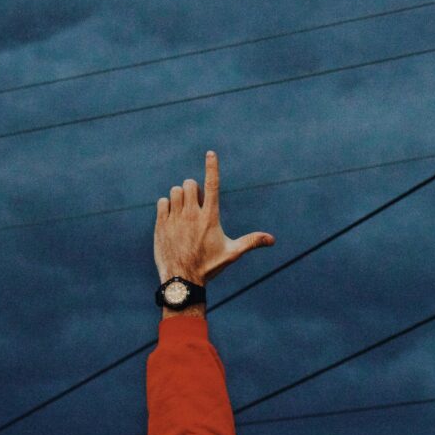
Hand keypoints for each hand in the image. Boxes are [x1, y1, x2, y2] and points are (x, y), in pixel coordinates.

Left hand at [154, 150, 274, 286]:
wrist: (182, 281)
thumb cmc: (209, 267)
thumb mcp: (232, 253)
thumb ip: (252, 242)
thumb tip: (272, 240)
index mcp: (210, 217)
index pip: (212, 185)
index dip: (212, 167)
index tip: (210, 153)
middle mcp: (192, 215)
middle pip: (189, 184)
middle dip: (193, 188)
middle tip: (195, 204)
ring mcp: (175, 219)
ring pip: (175, 191)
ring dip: (180, 196)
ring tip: (184, 211)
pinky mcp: (161, 225)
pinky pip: (162, 202)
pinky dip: (167, 205)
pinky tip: (172, 217)